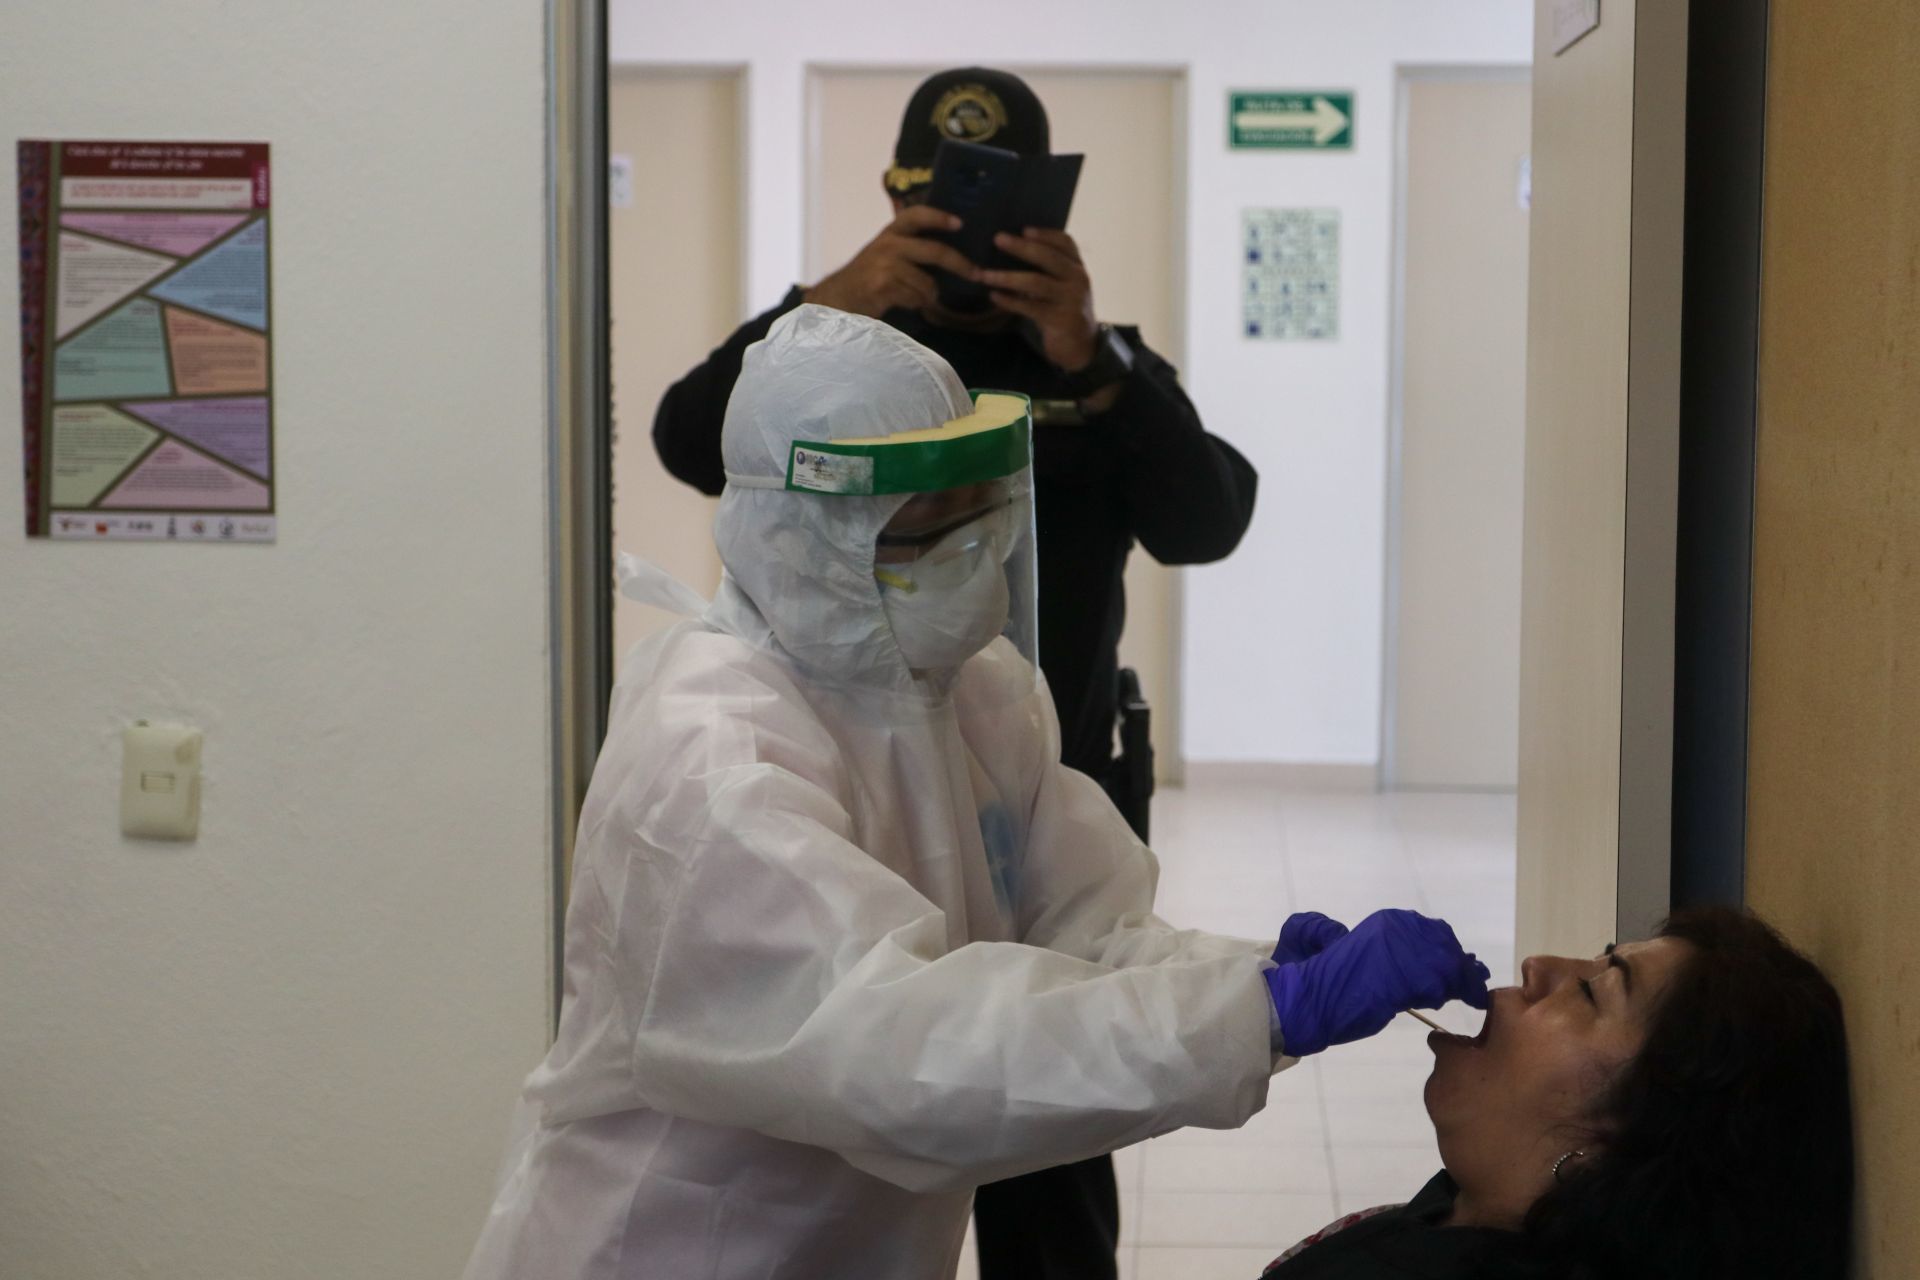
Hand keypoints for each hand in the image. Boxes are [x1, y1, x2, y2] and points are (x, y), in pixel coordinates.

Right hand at [804, 206, 981, 317]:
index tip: (960, 223)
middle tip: (977, 274)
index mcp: (891, 232)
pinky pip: (916, 298)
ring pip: (928, 283)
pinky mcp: (884, 287)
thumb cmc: (867, 276)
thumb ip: (910, 246)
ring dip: (930, 295)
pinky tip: (906, 302)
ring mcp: (885, 266)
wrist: (838, 297)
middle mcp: (889, 244)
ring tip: (921, 297)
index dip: (939, 217)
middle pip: (936, 251)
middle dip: (961, 264)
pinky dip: (916, 304)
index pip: (917, 215)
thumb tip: (949, 248)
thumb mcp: (884, 252)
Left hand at [978, 228, 1099, 371]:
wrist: (1081, 346)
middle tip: (997, 239)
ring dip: (1007, 277)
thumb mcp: (1061, 286)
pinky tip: (994, 296)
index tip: (1023, 229)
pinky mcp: (1061, 320)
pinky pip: (1030, 307)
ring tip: (984, 274)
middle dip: (1021, 247)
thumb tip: (1010, 249)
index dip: (1045, 234)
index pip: (1066, 242)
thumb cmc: (1064, 310)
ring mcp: (1071, 299)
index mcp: (1078, 267)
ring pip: (1036, 282)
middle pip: (1048, 257)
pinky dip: (1010, 301)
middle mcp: (1078, 279)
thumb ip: (1046, 269)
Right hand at [1263, 909, 1490, 1057]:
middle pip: (1445, 945)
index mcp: (1385, 922)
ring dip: (1464, 979)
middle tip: (1474, 980)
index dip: (1446, 950)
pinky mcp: (1407, 978)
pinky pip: (1445, 983)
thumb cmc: (1316, 975)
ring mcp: (1404, 952)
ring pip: (1449, 963)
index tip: (1458, 964)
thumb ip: (1353, 939)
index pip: (1430, 932)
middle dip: (1461, 964)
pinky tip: (1469, 1000)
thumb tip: (1356, 942)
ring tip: (1473, 993)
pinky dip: (1462, 991)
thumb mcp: (1333, 945)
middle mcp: (1398, 929)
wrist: (1308, 999)